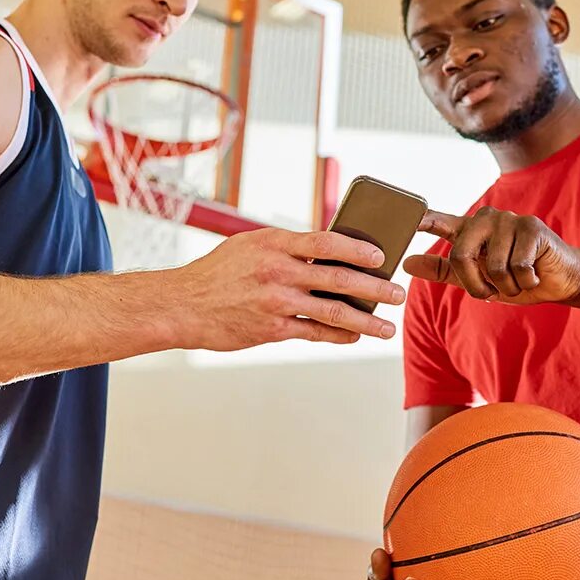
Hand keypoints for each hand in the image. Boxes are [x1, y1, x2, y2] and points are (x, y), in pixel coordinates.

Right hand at [171, 228, 405, 350]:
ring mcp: (276, 303)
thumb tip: (330, 250)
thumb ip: (286, 247)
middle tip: (398, 294)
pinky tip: (355, 337)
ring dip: (366, 321)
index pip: (326, 242)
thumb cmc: (217, 272)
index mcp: (274, 243)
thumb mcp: (249, 245)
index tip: (381, 257)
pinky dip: (339, 336)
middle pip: (339, 279)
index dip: (358, 249)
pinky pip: (314, 333)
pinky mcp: (272, 330)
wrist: (181, 305)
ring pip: (333, 312)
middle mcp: (278, 272)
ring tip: (387, 328)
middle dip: (375, 288)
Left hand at [404, 208, 579, 304]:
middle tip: (492, 293)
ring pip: (493, 266)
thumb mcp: (477, 280)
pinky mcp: (531, 228)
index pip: (439, 221)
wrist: (559, 281)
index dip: (422, 219)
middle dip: (476, 285)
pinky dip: (525, 281)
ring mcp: (510, 220)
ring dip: (507, 286)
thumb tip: (408, 263)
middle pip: (461, 255)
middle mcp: (486, 219)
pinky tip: (534, 274)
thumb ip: (443, 270)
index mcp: (469, 230)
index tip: (406, 217)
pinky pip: (517, 266)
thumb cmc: (516, 279)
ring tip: (518, 280)